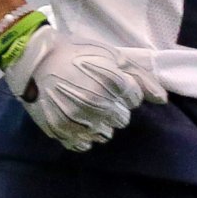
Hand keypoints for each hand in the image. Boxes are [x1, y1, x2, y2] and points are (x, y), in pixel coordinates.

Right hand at [0, 9, 165, 150]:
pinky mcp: (62, 132)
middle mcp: (98, 105)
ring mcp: (79, 121)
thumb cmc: (76, 52)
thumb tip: (162, 100)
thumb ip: (141, 76)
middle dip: (114, 107)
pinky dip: (83, 135)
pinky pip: (84, 145)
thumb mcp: (112, 55)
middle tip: (96, 93)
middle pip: (122, 119)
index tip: (109, 82)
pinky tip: (74, 119)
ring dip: (100, 123)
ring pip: (105, 134)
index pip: (135, 100)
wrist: (34, 59)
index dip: (124, 90)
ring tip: (84, 106)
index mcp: (113, 83)